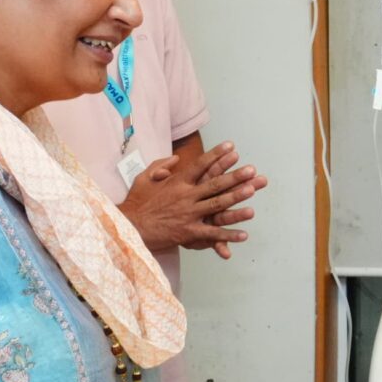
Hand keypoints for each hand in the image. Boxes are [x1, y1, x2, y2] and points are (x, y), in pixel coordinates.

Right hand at [121, 141, 266, 257]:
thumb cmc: (136, 203)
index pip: (200, 165)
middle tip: (252, 170)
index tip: (232, 146)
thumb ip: (160, 166)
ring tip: (252, 192)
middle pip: (215, 183)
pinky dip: (228, 235)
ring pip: (217, 205)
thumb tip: (175, 159)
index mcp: (177, 182)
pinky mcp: (188, 232)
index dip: (217, 155)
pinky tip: (244, 234)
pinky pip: (212, 233)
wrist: (128, 228)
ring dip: (236, 198)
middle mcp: (185, 196)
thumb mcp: (144, 178)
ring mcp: (188, 214)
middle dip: (235, 176)